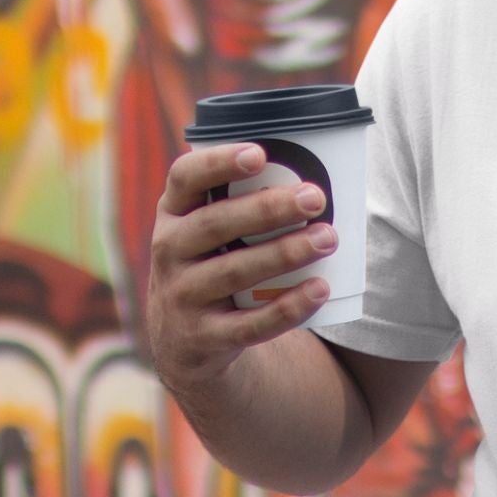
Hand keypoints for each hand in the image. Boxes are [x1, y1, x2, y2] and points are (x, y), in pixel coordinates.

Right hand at [144, 142, 335, 392]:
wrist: (184, 342)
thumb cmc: (212, 266)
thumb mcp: (208, 235)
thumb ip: (243, 206)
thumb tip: (319, 174)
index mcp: (173, 215)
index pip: (183, 178)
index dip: (217, 163)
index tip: (259, 154)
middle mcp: (168, 251)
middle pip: (215, 224)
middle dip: (267, 209)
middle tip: (315, 197)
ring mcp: (182, 296)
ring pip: (235, 271)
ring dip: (285, 253)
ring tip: (328, 238)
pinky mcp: (204, 338)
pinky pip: (250, 324)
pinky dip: (287, 307)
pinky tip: (319, 289)